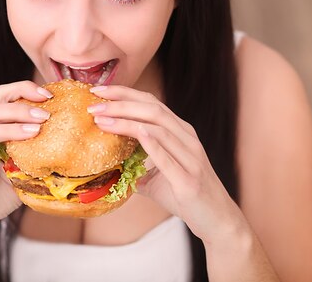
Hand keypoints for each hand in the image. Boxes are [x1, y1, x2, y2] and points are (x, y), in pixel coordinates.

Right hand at [0, 81, 52, 246]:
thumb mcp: (21, 175)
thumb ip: (35, 160)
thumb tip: (66, 151)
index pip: (4, 99)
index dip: (25, 90)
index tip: (50, 95)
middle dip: (22, 96)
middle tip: (47, 104)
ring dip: (14, 117)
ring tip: (39, 124)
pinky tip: (16, 136)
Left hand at [88, 85, 246, 245]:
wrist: (217, 220)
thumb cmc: (185, 195)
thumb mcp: (158, 174)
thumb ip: (136, 163)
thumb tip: (106, 163)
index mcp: (180, 132)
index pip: (151, 102)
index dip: (125, 93)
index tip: (98, 90)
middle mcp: (187, 139)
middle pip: (153, 110)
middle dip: (120, 104)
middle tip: (94, 105)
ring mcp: (191, 158)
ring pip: (159, 129)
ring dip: (127, 122)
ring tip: (101, 121)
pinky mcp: (189, 180)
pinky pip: (168, 158)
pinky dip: (151, 144)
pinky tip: (136, 134)